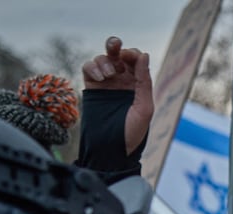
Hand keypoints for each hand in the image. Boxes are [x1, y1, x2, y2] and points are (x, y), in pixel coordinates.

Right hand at [82, 36, 153, 155]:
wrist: (111, 149)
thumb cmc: (131, 132)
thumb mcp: (144, 107)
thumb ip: (144, 80)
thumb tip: (144, 54)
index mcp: (137, 84)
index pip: (134, 59)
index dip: (132, 54)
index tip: (130, 58)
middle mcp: (121, 81)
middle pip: (117, 54)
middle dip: (115, 46)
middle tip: (115, 45)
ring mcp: (105, 84)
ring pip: (102, 59)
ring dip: (105, 61)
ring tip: (108, 75)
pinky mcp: (91, 88)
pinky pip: (88, 68)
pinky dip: (92, 67)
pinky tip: (100, 78)